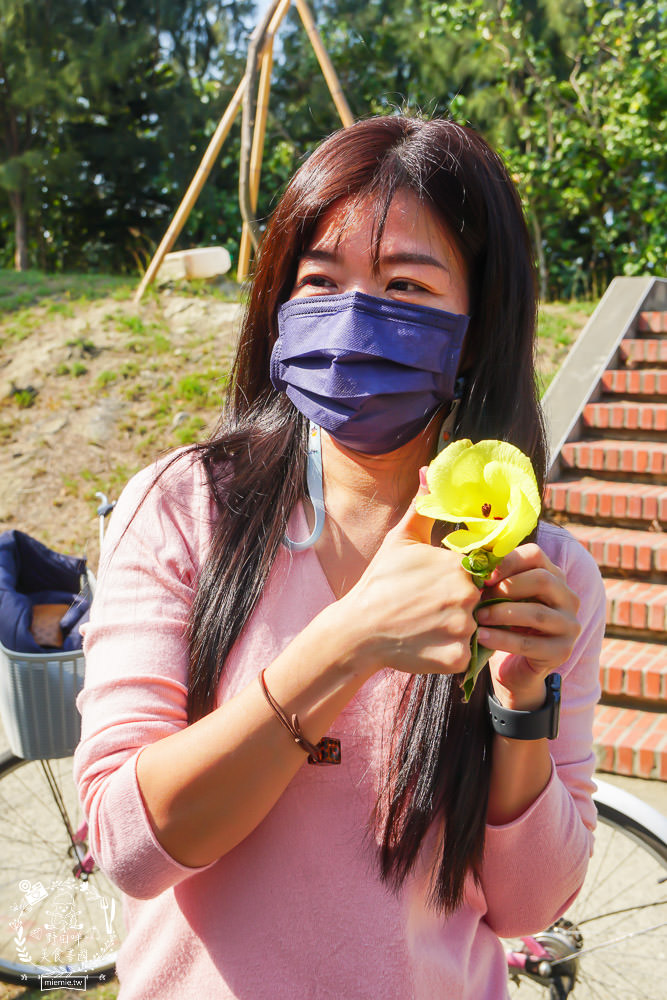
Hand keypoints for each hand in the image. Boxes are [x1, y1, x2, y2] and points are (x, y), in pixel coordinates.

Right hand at [341, 479, 479, 676]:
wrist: (357, 630)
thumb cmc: (379, 583)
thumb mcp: (400, 540)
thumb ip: (423, 507)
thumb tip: (428, 471)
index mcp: (459, 566)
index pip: (481, 572)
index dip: (462, 581)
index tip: (438, 588)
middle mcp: (467, 596)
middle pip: (481, 601)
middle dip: (461, 606)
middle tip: (431, 609)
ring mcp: (463, 628)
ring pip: (476, 629)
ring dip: (457, 630)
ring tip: (428, 626)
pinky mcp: (458, 658)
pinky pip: (467, 656)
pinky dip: (451, 653)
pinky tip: (427, 644)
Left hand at [475, 543, 580, 710]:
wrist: (519, 666)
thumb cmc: (508, 624)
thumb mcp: (504, 599)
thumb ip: (496, 581)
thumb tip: (472, 563)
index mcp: (554, 577)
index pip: (536, 555)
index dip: (508, 561)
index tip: (483, 575)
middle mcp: (568, 598)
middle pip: (542, 580)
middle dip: (507, 587)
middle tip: (480, 597)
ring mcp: (569, 626)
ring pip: (537, 613)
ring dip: (501, 613)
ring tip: (477, 617)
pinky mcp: (561, 652)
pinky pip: (529, 643)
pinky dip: (502, 639)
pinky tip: (482, 637)